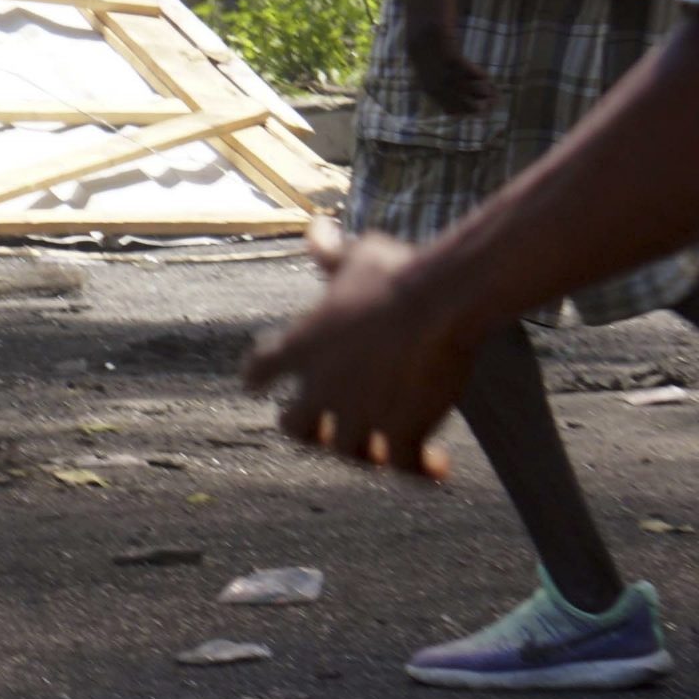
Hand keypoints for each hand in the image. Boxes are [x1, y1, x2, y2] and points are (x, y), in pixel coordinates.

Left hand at [242, 219, 465, 481]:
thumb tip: (317, 227)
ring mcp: (359, 413)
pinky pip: (403, 467)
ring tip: (389, 448)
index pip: (259, 372)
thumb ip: (332, 254)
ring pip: (348, 453)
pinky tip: (438, 468)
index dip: (261, 379)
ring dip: (367, 453)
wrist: (439, 301)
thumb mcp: (359, 256)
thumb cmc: (398, 272)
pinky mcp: (401, 431)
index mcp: (301, 344)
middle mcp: (321, 385)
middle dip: (312, 430)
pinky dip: (419, 470)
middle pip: (295, 427)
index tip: (264, 385)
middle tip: (334, 428)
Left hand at [394, 0, 491, 115]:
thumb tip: (447, 50)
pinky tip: (487, 81)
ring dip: (471, 93)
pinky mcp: (437, 32)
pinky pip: (455, 63)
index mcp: (412, 51)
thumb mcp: (429, 20)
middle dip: (461, 104)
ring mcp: (426, 43)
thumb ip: (435, 38)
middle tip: (484, 112)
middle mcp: (416, 51)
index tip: (465, 113)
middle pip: (438, 89)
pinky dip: (471, 75)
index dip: (447, 103)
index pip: (428, 88)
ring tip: (491, 101)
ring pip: (448, 79)